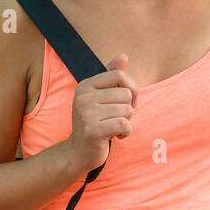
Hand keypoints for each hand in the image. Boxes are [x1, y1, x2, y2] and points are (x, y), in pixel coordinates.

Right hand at [65, 52, 138, 174]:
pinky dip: (125, 133)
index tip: (126, 102)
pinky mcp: (93, 130)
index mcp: (85, 85)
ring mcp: (86, 114)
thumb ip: (111, 77)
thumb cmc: (94, 123)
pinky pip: (124, 124)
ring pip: (127, 110)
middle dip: (127, 109)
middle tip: (114, 119)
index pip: (119, 76)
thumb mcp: (100, 97)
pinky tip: (116, 136)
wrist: (78, 152)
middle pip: (126, 94)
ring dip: (126, 122)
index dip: (130, 89)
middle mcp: (83, 97)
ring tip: (113, 127)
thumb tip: (124, 56)